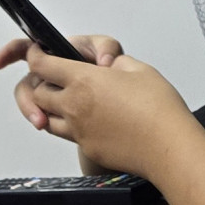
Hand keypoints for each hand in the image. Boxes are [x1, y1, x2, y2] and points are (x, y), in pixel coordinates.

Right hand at [0, 32, 122, 136]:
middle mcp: (45, 74)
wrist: (113, 92)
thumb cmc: (104, 65)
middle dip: (26, 101)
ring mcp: (49, 94)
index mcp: (52, 54)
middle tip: (36, 114)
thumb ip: (107, 48)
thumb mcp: (107, 49)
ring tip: (43, 124)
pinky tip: (53, 127)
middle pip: (26, 86)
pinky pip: (44, 116)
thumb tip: (104, 64)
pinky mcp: (55, 110)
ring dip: (33, 113)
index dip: (8, 54)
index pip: (23, 50)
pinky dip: (46, 122)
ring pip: (33, 104)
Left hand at [0, 33, 192, 180]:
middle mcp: (74, 106)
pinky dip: (70, 127)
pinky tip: (89, 123)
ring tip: (69, 102)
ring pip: (48, 119)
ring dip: (52, 109)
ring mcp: (78, 131)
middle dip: (43, 85)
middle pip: (39, 94)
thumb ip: (116, 62)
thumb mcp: (138, 69)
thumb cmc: (158, 109)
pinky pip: (68, 136)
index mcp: (83, 80)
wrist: (168, 148)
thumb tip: (108, 65)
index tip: (38, 55)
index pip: (43, 65)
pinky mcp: (88, 149)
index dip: (36, 57)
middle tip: (57, 80)